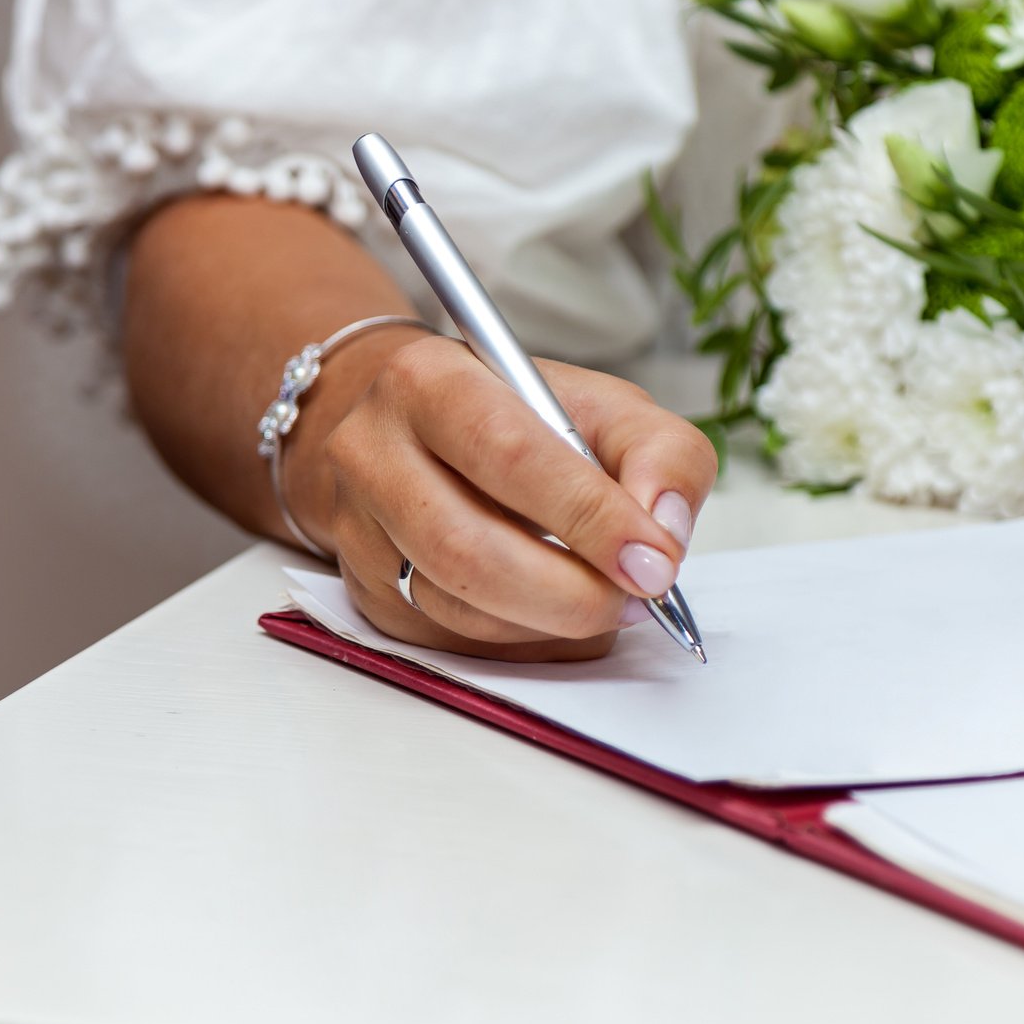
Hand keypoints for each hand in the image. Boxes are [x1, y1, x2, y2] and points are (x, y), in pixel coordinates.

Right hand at [314, 336, 717, 659]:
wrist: (428, 433)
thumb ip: (660, 456)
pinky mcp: (366, 594)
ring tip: (609, 602)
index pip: (510, 456)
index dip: (590, 517)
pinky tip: (559, 613)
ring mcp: (359, 531)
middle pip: (469, 549)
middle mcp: (374, 454)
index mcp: (430, 381)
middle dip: (571, 593)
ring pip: (460, 608)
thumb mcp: (607, 407)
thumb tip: (664, 533)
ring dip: (553, 625)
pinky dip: (527, 641)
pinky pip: (455, 642)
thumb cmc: (524, 419)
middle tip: (637, 601)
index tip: (653, 561)